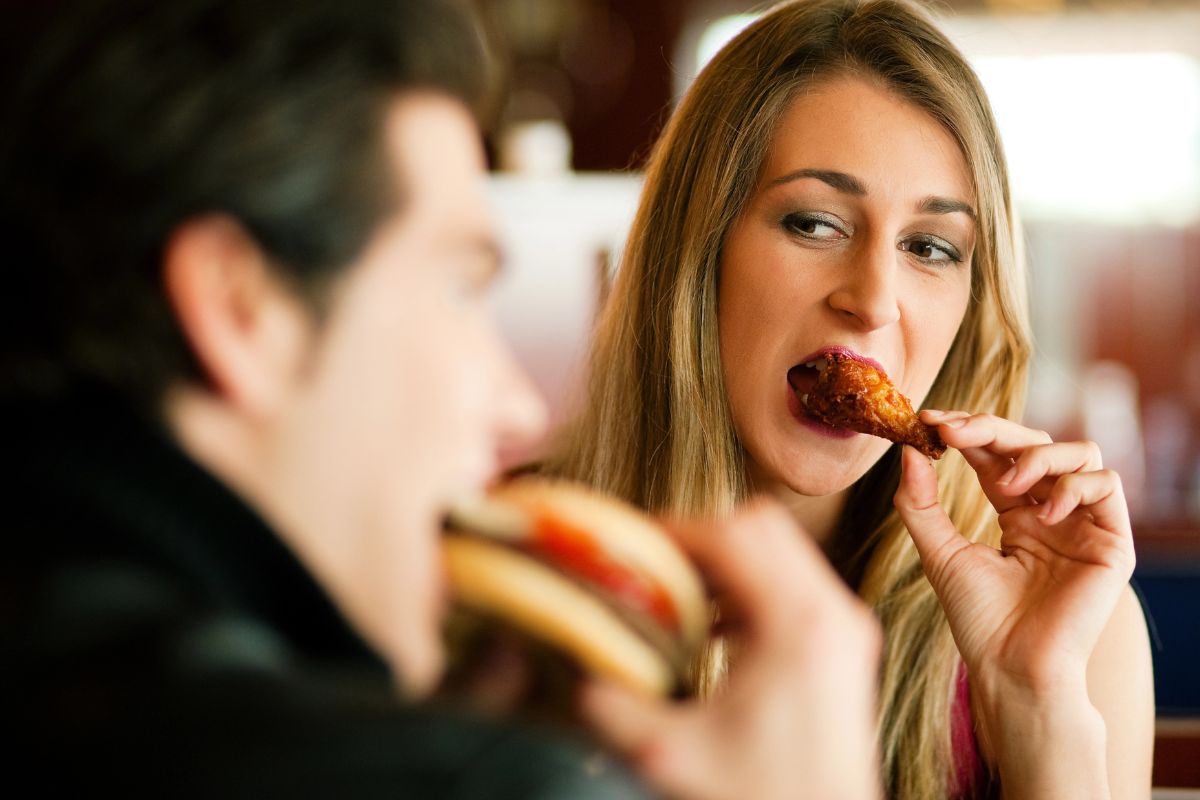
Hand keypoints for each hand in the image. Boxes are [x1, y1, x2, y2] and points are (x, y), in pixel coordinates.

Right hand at [579, 500, 881, 799]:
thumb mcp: (670, 757)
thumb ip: (609, 707)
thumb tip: (566, 662)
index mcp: (798, 626)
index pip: (732, 536)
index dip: (673, 532)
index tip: (630, 549)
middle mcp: (831, 613)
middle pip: (759, 525)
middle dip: (697, 536)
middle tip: (650, 566)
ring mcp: (843, 626)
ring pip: (777, 546)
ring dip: (721, 559)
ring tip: (671, 593)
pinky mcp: (841, 643)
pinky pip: (789, 580)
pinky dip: (744, 584)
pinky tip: (706, 626)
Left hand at [894, 411, 1133, 693]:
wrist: (1012, 667)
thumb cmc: (977, 619)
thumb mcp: (938, 552)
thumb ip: (920, 503)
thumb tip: (907, 451)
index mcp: (1014, 513)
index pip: (996, 455)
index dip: (967, 431)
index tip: (929, 421)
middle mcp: (1051, 512)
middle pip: (1034, 443)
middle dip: (991, 429)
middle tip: (953, 431)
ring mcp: (1082, 524)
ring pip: (1078, 452)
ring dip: (1037, 455)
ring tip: (1007, 484)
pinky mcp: (1112, 542)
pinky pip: (1107, 485)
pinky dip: (1074, 486)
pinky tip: (1042, 513)